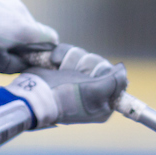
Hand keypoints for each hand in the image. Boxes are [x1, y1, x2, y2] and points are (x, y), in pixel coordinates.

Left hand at [0, 0, 58, 72]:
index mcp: (25, 29)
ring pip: (17, 14)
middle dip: (21, 38)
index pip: (50, 38)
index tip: (32, 55)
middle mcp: (22, 9)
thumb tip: (27, 64)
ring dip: (9, 24)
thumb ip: (16, 65)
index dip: (45, 49)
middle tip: (1, 47)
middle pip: (31, 27)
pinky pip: (5, 3)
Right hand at [5, 44, 126, 127]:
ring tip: (59, 69)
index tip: (92, 77)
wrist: (33, 95)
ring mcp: (77, 80)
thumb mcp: (94, 91)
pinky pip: (69, 52)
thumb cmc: (64, 96)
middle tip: (73, 75)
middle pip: (98, 63)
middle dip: (83, 64)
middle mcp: (92, 91)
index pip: (114, 75)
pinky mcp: (63, 70)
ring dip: (70, 59)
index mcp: (104, 102)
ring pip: (83, 56)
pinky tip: (53, 63)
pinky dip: (60, 55)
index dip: (102, 71)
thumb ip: (115, 81)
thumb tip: (122, 69)